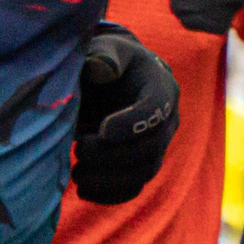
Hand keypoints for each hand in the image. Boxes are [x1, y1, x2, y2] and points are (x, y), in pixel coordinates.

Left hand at [72, 25, 177, 203]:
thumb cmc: (107, 60)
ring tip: (76, 173)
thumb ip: (102, 56)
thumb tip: (100, 68)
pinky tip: (83, 191)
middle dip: (113, 155)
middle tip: (79, 149)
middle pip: (151, 148)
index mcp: (161, 87)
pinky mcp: (143, 165)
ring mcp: (158, 146)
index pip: (155, 110)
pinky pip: (134, 187)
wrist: (112, 77)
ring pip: (143, 173)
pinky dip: (110, 195)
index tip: (101, 130)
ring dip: (109, 179)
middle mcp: (167, 120)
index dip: (132, 124)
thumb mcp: (105, 49)